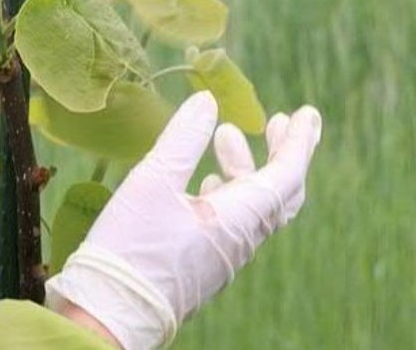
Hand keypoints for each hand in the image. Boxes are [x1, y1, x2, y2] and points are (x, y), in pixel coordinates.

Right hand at [48, 91, 322, 348]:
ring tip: (227, 137)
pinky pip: (233, 224)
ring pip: (254, 207)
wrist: (109, 312)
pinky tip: (208, 181)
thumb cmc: (131, 246)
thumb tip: (208, 102)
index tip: (306, 113)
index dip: (299, 142)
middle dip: (283, 154)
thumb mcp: (153, 181)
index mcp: (237, 219)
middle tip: (280, 122)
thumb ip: (183, 139)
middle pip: (279, 194)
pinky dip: (230, 192)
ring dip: (247, 169)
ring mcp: (223, 256)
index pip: (285, 176)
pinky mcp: (203, 265)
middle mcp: (240, 240)